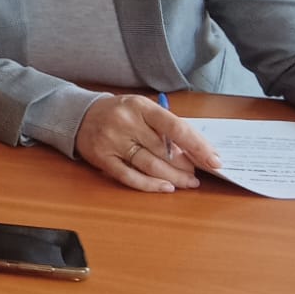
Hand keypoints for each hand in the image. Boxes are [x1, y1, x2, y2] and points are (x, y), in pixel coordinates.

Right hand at [76, 95, 222, 191]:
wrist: (79, 115)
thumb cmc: (119, 113)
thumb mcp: (142, 109)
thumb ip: (166, 127)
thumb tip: (195, 153)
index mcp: (140, 106)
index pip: (176, 128)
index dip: (198, 146)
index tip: (215, 160)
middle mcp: (125, 122)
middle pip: (164, 151)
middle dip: (185, 166)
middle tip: (197, 174)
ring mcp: (112, 141)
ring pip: (150, 165)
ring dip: (173, 178)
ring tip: (187, 182)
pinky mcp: (102, 158)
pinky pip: (129, 177)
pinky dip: (150, 184)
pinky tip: (165, 187)